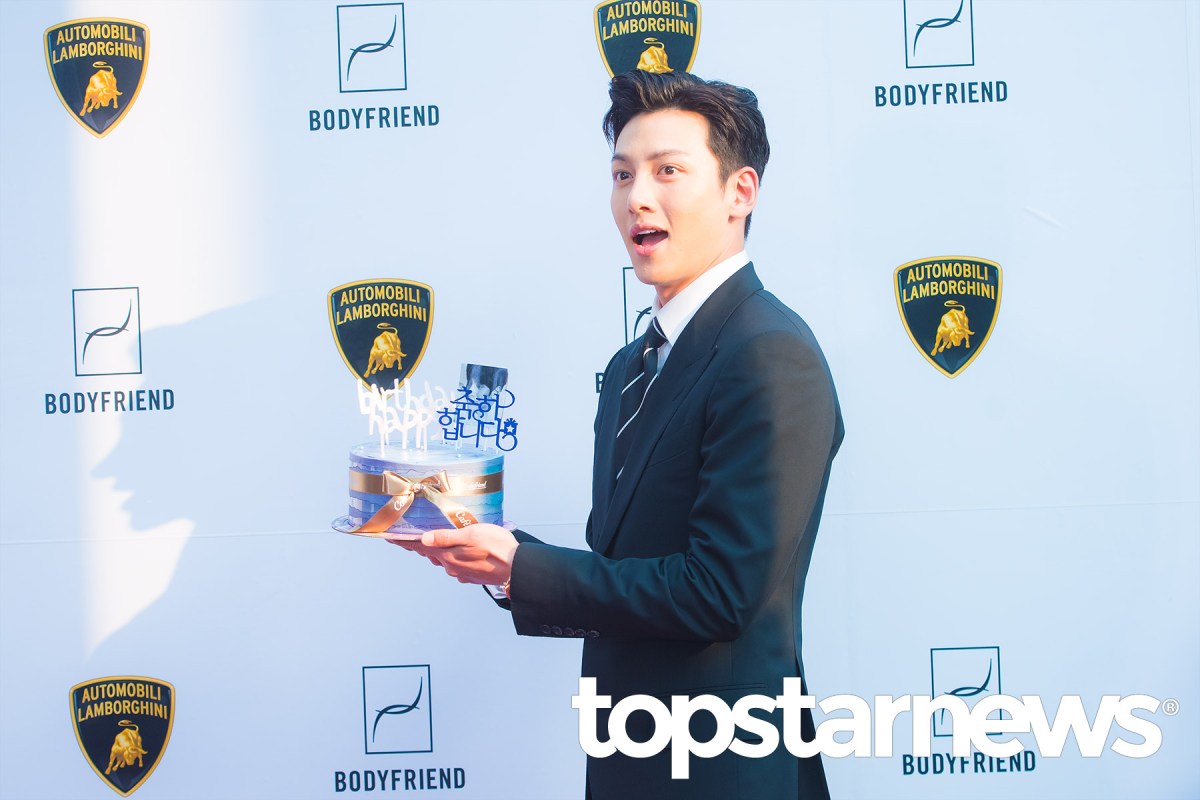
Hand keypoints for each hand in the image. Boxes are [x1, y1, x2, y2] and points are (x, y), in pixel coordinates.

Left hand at [392, 523, 517, 584]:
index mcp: (448, 555)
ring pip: (444, 559)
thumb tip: (424, 538)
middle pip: (430, 552)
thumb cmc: (498, 547)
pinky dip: (453, 557)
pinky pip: (457, 565)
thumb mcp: (471, 534)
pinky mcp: (473, 575)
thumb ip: (447, 537)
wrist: (517, 568)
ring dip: (438, 550)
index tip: (390, 537)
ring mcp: (462, 572)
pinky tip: (459, 551)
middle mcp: (452, 566)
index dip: (404, 541)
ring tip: (433, 540)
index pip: (420, 546)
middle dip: (420, 544)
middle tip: (410, 535)